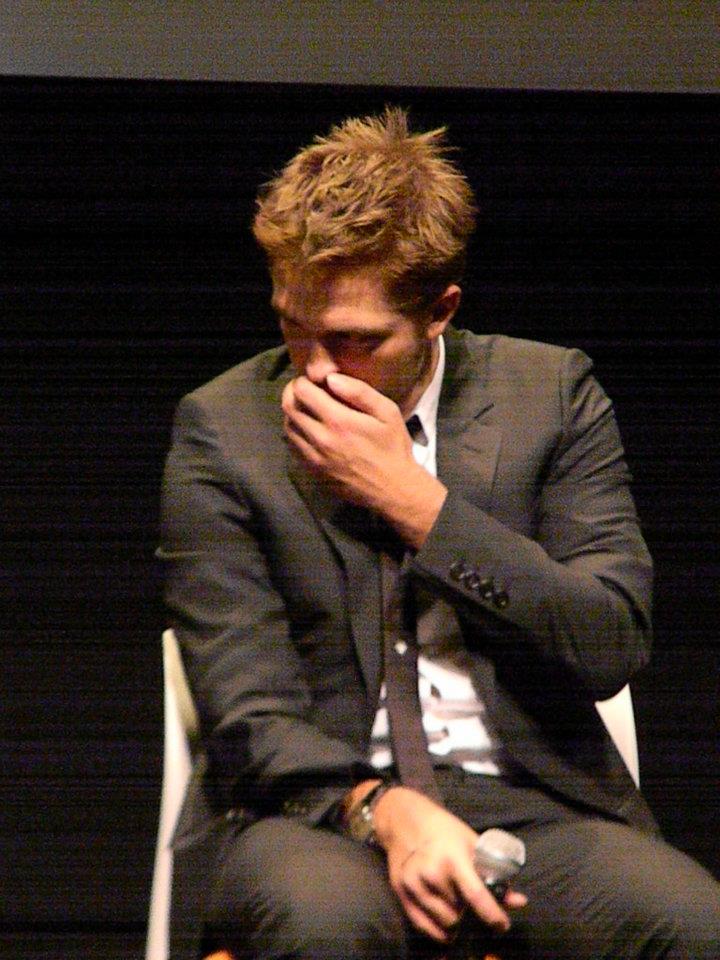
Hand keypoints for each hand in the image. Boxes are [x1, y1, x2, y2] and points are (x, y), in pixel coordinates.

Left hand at [281, 373, 446, 548]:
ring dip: (293, 413)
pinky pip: (293, 446)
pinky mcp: (313, 471)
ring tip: (308, 409)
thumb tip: (331, 378)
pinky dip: (296, 433)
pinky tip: (310, 429)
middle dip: (293, 393)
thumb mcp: (387, 412)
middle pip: (288, 407)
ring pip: (288, 426)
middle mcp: (320, 439)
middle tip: (306, 391)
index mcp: (338, 421)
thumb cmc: (393, 447)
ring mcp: (314, 457)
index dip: (304, 381)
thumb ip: (359, 391)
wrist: (393, 489)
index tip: (315, 381)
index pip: (302, 392)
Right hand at [372, 787, 526, 943]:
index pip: (475, 895)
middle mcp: (431, 872)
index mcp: (453, 857)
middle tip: (468, 900)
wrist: (405, 821)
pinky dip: (438, 931)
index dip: (492, 915)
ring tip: (453, 902)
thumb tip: (520, 901)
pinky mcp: (401, 892)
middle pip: (460, 913)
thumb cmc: (444, 832)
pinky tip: (446, 925)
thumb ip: (494, 875)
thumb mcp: (472, 845)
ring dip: (454, 919)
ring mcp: (413, 883)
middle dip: (469, 912)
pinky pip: (424, 926)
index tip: (502, 925)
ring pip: (444, 923)